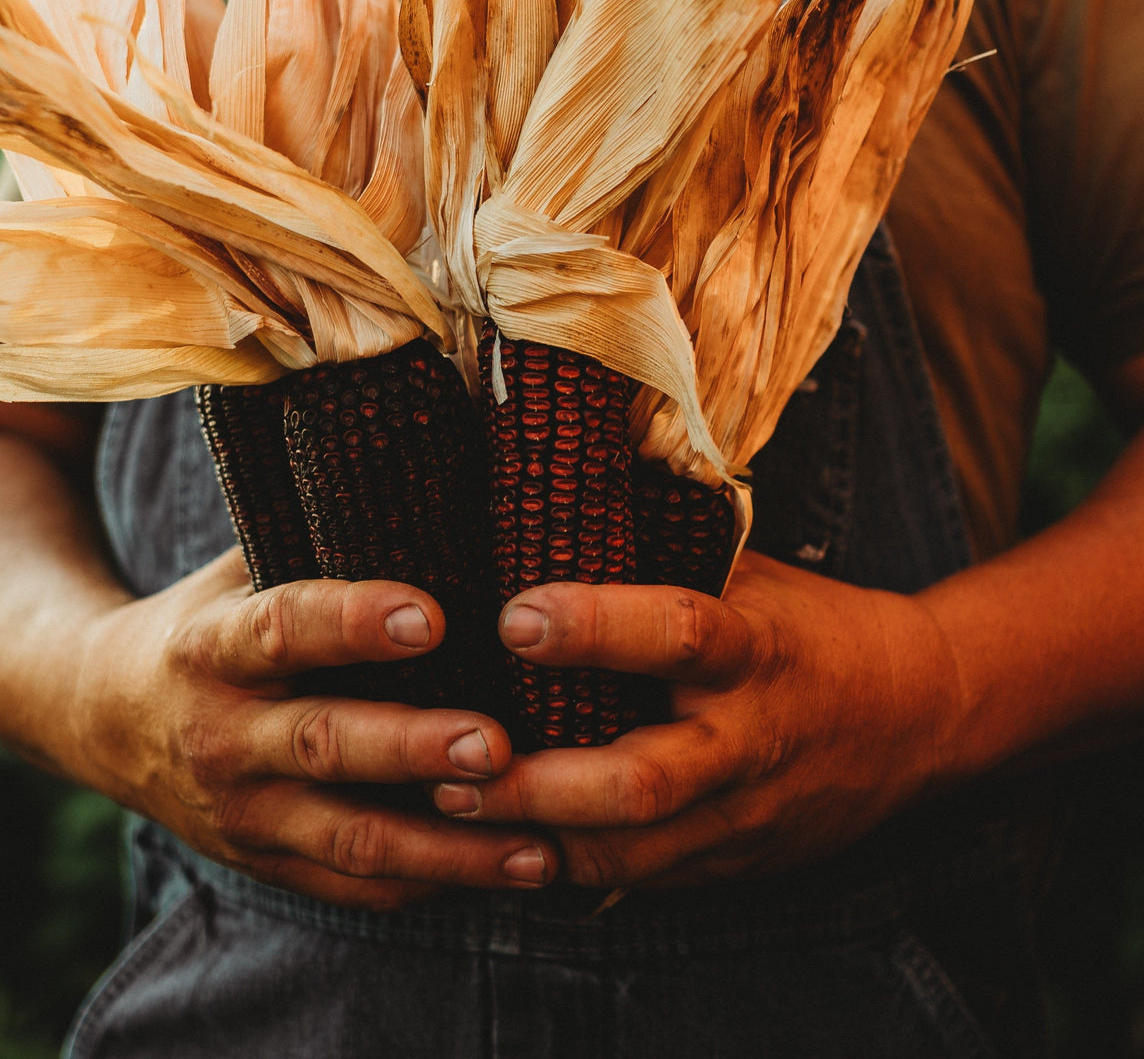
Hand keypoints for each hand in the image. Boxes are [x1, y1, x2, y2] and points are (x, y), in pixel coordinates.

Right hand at [73, 550, 557, 909]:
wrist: (100, 717)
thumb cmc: (208, 624)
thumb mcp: (240, 571)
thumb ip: (317, 537)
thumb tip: (431, 468)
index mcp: (213, 646)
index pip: (281, 630)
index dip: (351, 622)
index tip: (428, 615)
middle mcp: (223, 734)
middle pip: (323, 745)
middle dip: (411, 748)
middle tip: (494, 743)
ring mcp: (242, 811)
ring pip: (350, 839)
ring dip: (446, 846)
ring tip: (536, 845)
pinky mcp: (266, 860)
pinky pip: (352, 886)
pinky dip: (428, 883)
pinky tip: (505, 868)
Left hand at [430, 550, 964, 888]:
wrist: (917, 719)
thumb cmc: (808, 628)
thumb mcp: (754, 577)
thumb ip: (670, 553)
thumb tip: (567, 487)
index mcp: (756, 648)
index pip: (679, 634)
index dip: (596, 627)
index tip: (513, 617)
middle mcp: (749, 738)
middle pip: (643, 780)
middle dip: (541, 780)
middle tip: (454, 758)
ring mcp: (744, 812)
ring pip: (633, 851)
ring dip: (538, 835)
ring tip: (452, 809)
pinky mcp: (736, 859)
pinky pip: (645, 880)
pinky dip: (573, 866)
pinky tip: (508, 847)